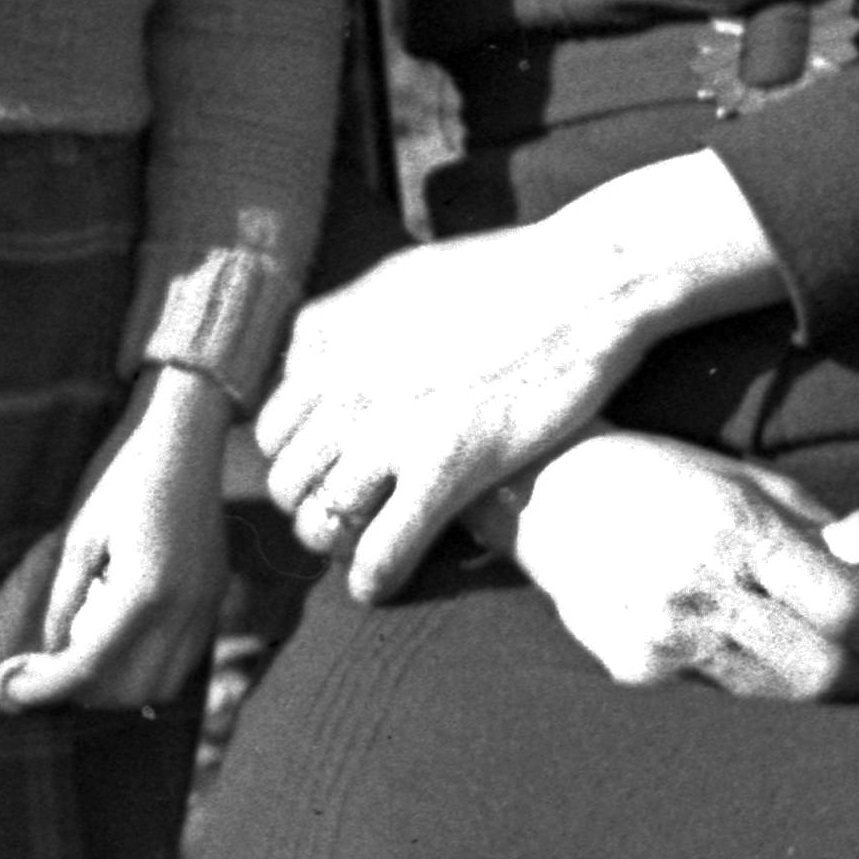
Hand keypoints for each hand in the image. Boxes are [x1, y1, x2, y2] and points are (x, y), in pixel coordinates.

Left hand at [0, 364, 230, 713]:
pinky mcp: (214, 601)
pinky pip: (181, 663)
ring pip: (160, 689)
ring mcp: (205, 609)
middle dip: (78, 692)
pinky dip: (145, 671)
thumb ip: (64, 601)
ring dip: (115, 688)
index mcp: (143, 591)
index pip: (86, 667)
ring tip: (79, 659)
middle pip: (127, 692)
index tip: (7, 693)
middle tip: (39, 673)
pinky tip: (117, 647)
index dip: (41, 688)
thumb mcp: (79, 536)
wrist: (184, 439)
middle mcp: (182, 610)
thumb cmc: (123, 476)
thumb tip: (49, 653)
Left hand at [259, 159, 785, 598]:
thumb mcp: (400, 278)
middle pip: (288, 480)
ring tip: (363, 549)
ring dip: (337, 545)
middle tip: (349, 518)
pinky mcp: (448, 465)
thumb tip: (316, 353)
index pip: (271, 428)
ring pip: (323, 520)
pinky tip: (380, 585)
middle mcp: (345, 382)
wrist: (587, 278)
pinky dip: (373, 577)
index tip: (332, 475)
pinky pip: (382, 548)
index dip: (301, 461)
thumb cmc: (511, 272)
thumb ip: (347, 321)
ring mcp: (392, 426)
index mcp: (328, 336)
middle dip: (313, 506)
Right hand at [508, 435, 858, 703]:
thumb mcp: (755, 483)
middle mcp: (698, 591)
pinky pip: (724, 691)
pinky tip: (759, 648)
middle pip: (821, 670)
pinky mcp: (633, 671)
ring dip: (823, 682)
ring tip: (840, 656)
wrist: (545, 495)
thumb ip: (831, 539)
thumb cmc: (666, 476)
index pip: (847, 608)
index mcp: (737, 530)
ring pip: (776, 693)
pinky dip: (761, 678)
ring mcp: (661, 639)